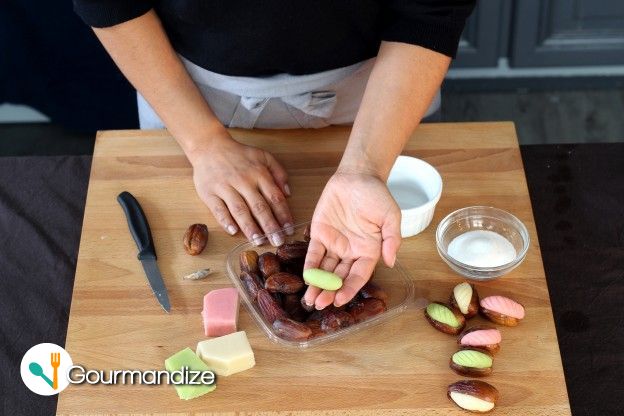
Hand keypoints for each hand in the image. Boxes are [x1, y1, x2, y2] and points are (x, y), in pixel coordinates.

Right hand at [189, 130, 292, 245]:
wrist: (209, 146)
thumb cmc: (239, 155)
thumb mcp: (263, 156)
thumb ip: (278, 172)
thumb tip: (288, 193)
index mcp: (259, 173)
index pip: (274, 197)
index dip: (283, 215)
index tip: (289, 229)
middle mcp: (243, 181)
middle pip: (259, 207)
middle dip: (270, 226)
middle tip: (278, 241)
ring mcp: (225, 187)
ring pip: (240, 210)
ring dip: (250, 227)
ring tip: (258, 241)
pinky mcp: (209, 192)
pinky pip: (218, 209)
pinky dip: (226, 221)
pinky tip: (234, 232)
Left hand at [302, 171, 400, 308]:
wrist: (358, 175)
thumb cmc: (377, 195)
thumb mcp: (391, 216)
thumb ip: (392, 239)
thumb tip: (390, 262)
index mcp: (369, 251)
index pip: (358, 276)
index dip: (349, 289)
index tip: (340, 301)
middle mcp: (351, 252)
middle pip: (339, 277)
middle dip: (330, 292)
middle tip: (320, 305)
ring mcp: (334, 244)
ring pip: (325, 270)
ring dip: (318, 285)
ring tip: (310, 300)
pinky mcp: (319, 234)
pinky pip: (313, 253)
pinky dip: (310, 266)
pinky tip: (306, 278)